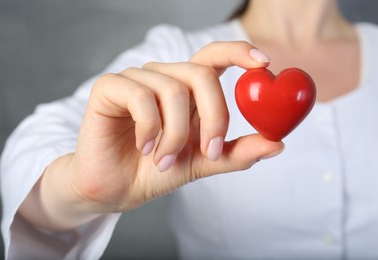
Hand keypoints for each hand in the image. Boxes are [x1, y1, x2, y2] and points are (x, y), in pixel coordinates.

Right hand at [20, 42, 283, 229]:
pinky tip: (144, 147)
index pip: (213, 57)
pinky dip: (150, 128)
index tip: (264, 64)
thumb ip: (235, 153)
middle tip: (210, 150)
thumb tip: (277, 144)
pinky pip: (141, 97)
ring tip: (164, 160)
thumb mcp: (201, 163)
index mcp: (186, 89)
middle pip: (201, 75)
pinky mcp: (109, 87)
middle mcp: (162, 77)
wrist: (114, 189)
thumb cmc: (155, 171)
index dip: (239, 52)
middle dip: (214, 117)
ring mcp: (135, 79)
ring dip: (175, 134)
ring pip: (173, 90)